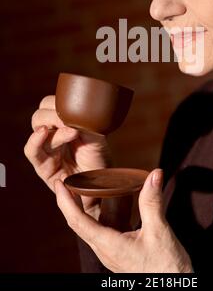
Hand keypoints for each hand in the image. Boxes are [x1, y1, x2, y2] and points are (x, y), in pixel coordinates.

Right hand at [24, 95, 111, 217]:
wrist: (102, 187)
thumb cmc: (100, 159)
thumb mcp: (96, 135)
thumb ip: (85, 121)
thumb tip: (79, 108)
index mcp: (63, 124)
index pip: (51, 104)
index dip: (59, 102)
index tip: (75, 107)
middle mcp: (52, 134)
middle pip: (41, 113)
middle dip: (54, 112)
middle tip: (70, 118)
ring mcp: (46, 150)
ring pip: (37, 127)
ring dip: (53, 124)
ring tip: (71, 131)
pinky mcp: (43, 167)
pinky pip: (32, 151)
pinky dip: (35, 140)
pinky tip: (44, 133)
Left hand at [55, 168, 192, 272]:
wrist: (173, 289)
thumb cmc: (165, 267)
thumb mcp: (159, 231)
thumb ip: (152, 202)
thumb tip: (154, 174)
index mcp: (109, 245)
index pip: (78, 221)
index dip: (66, 202)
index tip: (59, 184)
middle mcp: (105, 250)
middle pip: (78, 224)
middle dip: (69, 202)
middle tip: (66, 181)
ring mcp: (111, 252)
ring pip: (89, 228)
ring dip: (82, 208)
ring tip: (81, 189)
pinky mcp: (119, 252)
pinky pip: (101, 231)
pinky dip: (98, 215)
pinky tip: (107, 205)